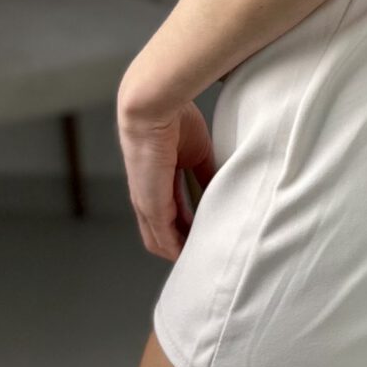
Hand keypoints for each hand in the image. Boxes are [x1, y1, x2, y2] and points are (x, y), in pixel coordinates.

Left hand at [118, 92, 217, 259]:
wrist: (155, 108)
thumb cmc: (173, 118)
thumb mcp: (198, 152)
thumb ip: (207, 174)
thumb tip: (220, 189)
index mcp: (157, 180)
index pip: (171, 213)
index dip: (188, 227)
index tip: (205, 234)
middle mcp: (147, 195)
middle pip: (163, 233)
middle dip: (184, 244)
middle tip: (205, 253)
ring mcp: (147, 202)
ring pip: (160, 241)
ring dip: (181, 252)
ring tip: (203, 258)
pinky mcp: (151, 206)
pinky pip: (164, 239)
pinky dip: (178, 251)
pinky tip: (192, 257)